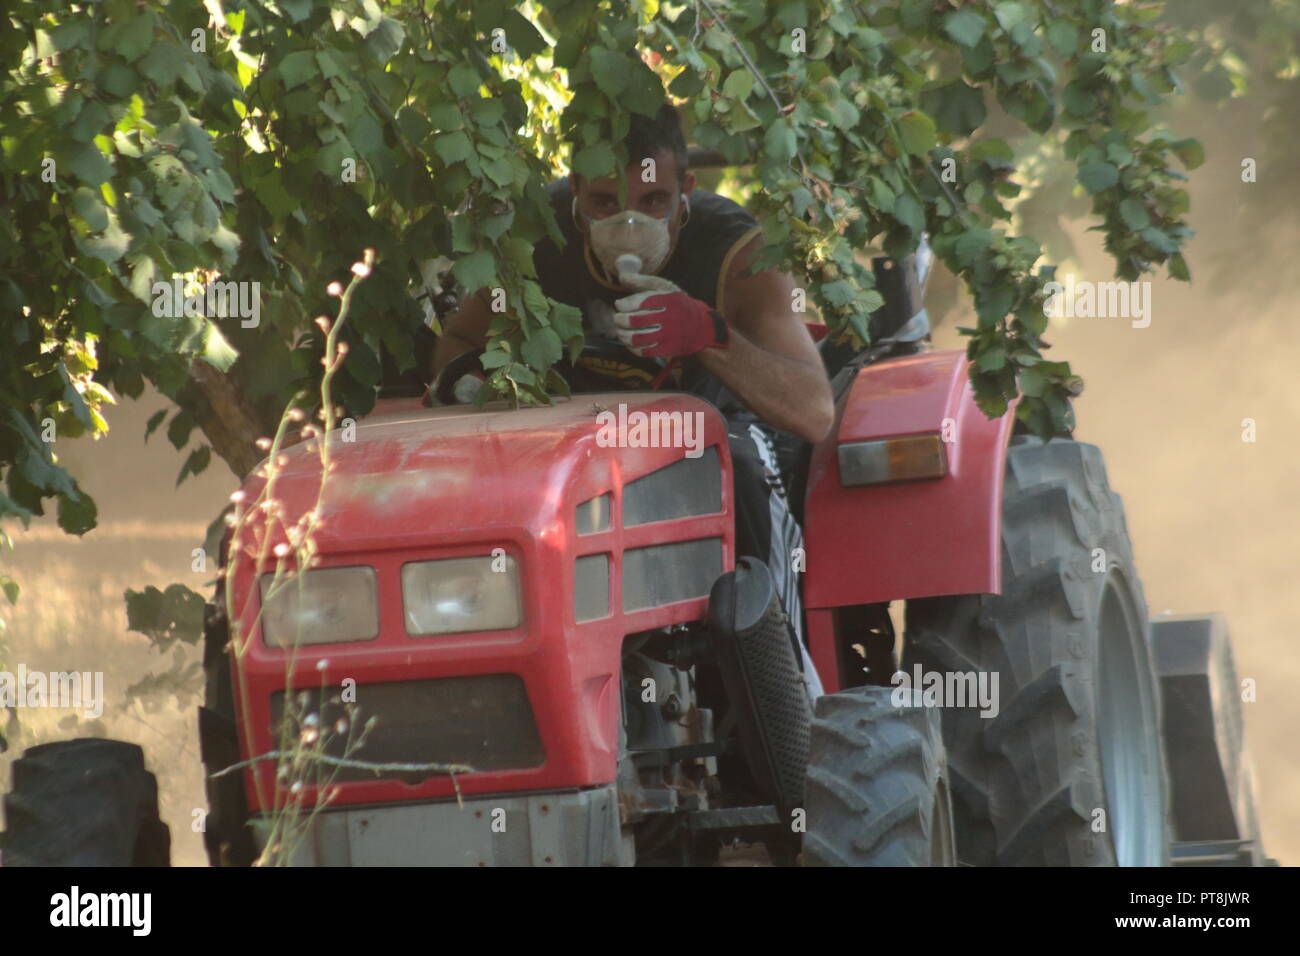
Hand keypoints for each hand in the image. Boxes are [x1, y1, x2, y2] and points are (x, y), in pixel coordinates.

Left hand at [612, 273, 729, 357]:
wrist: (700, 327)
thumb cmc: (678, 304)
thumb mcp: (665, 288)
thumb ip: (643, 281)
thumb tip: (622, 277)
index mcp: (667, 299)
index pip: (639, 302)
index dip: (623, 305)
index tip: (620, 305)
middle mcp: (669, 317)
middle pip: (635, 321)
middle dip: (620, 320)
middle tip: (617, 318)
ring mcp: (668, 335)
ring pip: (637, 338)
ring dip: (623, 335)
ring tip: (620, 331)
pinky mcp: (667, 349)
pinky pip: (644, 351)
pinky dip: (632, 348)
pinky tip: (630, 342)